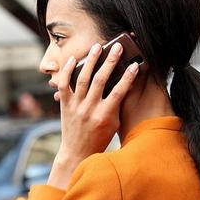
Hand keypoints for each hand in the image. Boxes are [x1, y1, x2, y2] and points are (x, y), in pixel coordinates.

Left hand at [48, 41, 138, 189]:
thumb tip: (125, 85)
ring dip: (91, 60)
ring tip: (97, 46)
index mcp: (104, 116)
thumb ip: (117, 105)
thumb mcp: (113, 124)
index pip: (119, 92)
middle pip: (101, 80)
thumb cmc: (99, 139)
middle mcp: (89, 109)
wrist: (77, 153)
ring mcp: (76, 106)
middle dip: (110, 61)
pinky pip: (64, 84)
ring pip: (83, 78)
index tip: (135, 64)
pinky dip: (67, 70)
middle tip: (117, 46)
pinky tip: (74, 59)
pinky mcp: (65, 105)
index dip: (128, 77)